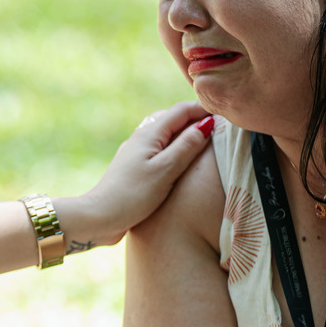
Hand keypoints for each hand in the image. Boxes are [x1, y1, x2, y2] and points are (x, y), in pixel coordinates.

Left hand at [64, 102, 211, 247]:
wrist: (99, 217)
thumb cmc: (133, 195)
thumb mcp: (166, 170)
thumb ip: (187, 146)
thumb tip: (207, 124)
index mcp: (150, 133)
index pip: (181, 111)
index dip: (204, 109)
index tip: (226, 114)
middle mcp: (141, 137)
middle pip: (172, 118)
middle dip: (194, 118)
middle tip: (219, 126)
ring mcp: (135, 151)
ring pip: (164, 133)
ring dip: (183, 132)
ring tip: (203, 140)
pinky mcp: (133, 167)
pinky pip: (157, 148)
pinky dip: (173, 146)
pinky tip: (179, 159)